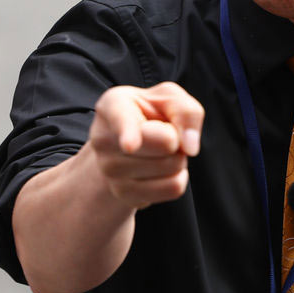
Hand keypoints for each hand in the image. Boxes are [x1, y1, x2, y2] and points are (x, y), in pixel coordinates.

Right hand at [89, 82, 203, 208]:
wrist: (128, 142)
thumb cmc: (151, 114)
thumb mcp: (171, 98)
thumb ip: (186, 112)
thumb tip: (189, 147)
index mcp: (112, 106)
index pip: (122, 120)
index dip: (128, 132)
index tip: (130, 146)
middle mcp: (104, 139)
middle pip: (166, 143)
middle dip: (177, 138)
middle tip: (164, 132)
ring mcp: (109, 170)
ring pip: (172, 167)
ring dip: (178, 158)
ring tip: (159, 150)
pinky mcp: (123, 194)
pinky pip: (173, 188)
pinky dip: (178, 177)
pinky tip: (161, 169)